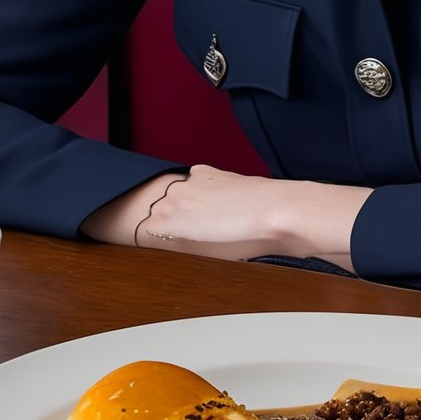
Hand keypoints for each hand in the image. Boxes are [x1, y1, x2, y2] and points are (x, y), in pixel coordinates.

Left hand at [129, 165, 370, 267]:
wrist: (269, 209)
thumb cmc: (265, 204)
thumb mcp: (241, 191)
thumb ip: (224, 194)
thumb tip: (226, 209)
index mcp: (202, 172)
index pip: (180, 190)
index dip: (185, 208)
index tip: (192, 218)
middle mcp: (185, 183)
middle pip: (165, 203)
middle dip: (174, 218)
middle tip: (189, 233)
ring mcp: (176, 201)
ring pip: (156, 216)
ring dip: (165, 230)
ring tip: (179, 241)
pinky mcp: (172, 220)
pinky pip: (151, 232)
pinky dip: (155, 241)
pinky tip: (165, 248)